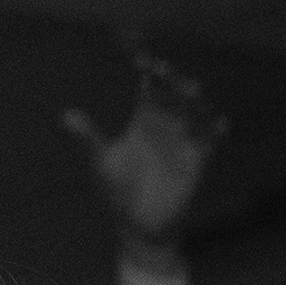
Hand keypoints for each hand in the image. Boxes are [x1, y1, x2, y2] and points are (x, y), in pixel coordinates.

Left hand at [64, 44, 225, 263]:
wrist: (136, 222)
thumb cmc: (116, 190)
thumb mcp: (101, 161)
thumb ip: (88, 137)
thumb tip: (66, 116)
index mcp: (142, 123)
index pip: (150, 93)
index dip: (150, 76)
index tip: (146, 62)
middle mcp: (164, 128)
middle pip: (172, 98)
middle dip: (171, 84)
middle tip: (166, 71)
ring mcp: (181, 143)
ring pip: (192, 115)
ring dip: (192, 102)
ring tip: (189, 88)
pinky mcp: (195, 162)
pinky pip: (209, 144)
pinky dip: (215, 133)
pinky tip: (219, 123)